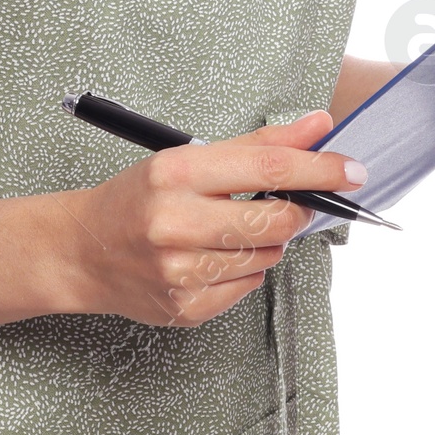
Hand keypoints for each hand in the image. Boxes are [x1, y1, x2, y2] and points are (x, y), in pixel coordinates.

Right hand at [61, 111, 367, 327]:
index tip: (352, 169)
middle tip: (291, 204)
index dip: (319, 169)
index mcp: (176, 174)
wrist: (82, 250)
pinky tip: (214, 256)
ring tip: (230, 228)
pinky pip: (248, 286)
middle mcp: (175, 223)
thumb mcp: (188, 157)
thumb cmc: (139, 197)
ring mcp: (179, 271)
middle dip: (297, 211)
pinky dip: (244, 269)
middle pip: (277, 221)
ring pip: (268, 256)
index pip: (269, 168)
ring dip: (266, 241)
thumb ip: (259, 143)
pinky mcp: (185, 307)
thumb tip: (319, 126)